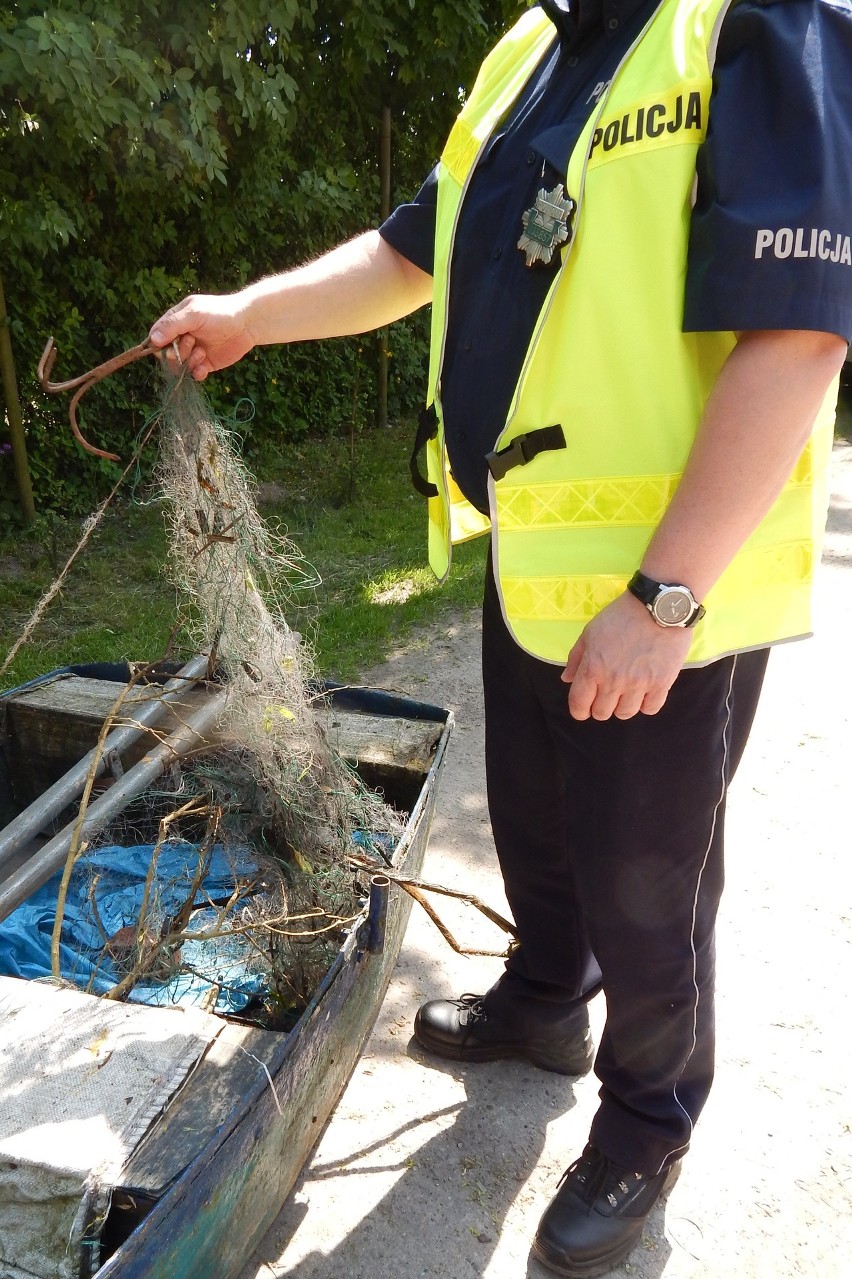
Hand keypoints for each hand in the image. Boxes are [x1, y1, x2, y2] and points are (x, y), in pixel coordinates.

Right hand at [148, 292, 252, 379]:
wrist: (247, 324)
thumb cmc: (219, 313)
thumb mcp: (194, 314)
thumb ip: (173, 325)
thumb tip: (152, 340)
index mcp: (176, 322)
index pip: (157, 336)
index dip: (157, 344)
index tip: (165, 346)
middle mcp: (183, 337)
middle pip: (167, 354)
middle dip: (177, 352)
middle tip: (191, 343)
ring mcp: (194, 351)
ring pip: (180, 366)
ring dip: (189, 362)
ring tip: (202, 352)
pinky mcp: (206, 364)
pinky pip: (195, 374)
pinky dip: (197, 373)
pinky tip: (203, 368)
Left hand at [561, 593, 692, 720]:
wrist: (658, 606)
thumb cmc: (620, 616)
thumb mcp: (590, 632)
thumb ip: (577, 658)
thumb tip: (566, 679)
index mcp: (592, 668)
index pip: (579, 704)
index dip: (579, 710)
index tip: (583, 708)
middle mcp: (613, 681)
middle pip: (602, 713)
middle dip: (600, 707)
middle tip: (607, 695)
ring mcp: (638, 685)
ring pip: (625, 714)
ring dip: (623, 706)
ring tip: (627, 692)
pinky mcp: (661, 684)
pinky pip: (650, 709)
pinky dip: (645, 704)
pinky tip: (645, 692)